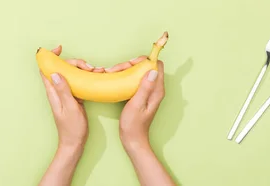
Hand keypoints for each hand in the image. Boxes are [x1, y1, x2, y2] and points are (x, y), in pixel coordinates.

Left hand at [38, 45, 101, 185]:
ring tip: (96, 72)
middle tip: (89, 68)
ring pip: (71, 73)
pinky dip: (87, 76)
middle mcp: (57, 89)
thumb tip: (56, 73)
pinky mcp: (73, 96)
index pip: (46, 68)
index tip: (60, 48)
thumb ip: (63, 91)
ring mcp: (65, 92)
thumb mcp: (70, 108)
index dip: (50, 56)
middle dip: (76, 62)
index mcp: (53, 91)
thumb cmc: (71, 128)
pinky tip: (96, 77)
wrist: (74, 142)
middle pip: (63, 67)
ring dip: (83, 69)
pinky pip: (78, 81)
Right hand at [106, 59, 174, 185]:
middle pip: (146, 66)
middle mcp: (154, 89)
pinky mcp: (140, 94)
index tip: (131, 63)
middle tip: (117, 69)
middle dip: (131, 64)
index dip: (145, 60)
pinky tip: (115, 78)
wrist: (132, 138)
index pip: (157, 66)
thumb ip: (145, 88)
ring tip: (112, 72)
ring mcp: (148, 91)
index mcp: (157, 90)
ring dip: (126, 69)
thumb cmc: (134, 124)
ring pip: (139, 72)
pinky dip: (125, 76)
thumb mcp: (137, 105)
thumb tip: (152, 70)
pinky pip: (134, 79)